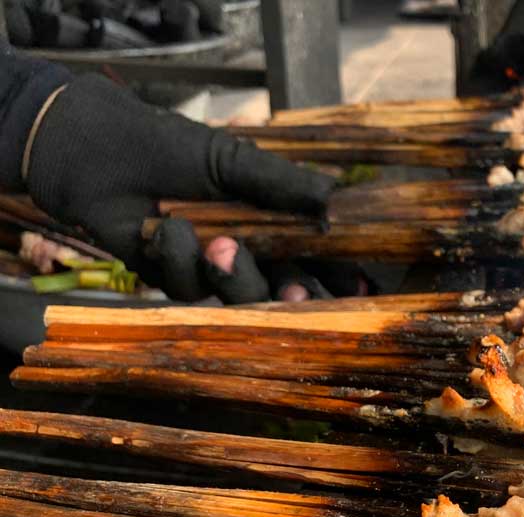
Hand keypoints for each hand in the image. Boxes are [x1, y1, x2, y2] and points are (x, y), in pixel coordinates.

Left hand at [23, 73, 335, 302]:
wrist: (97, 153)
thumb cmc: (169, 148)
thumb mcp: (235, 161)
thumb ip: (286, 184)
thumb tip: (340, 201)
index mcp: (273, 222)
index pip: (316, 256)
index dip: (339, 276)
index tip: (360, 289)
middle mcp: (249, 251)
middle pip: (285, 289)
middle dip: (294, 294)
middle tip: (298, 295)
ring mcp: (211, 269)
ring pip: (241, 296)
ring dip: (234, 274)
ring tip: (220, 244)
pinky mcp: (172, 280)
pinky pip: (190, 287)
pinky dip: (180, 255)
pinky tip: (166, 228)